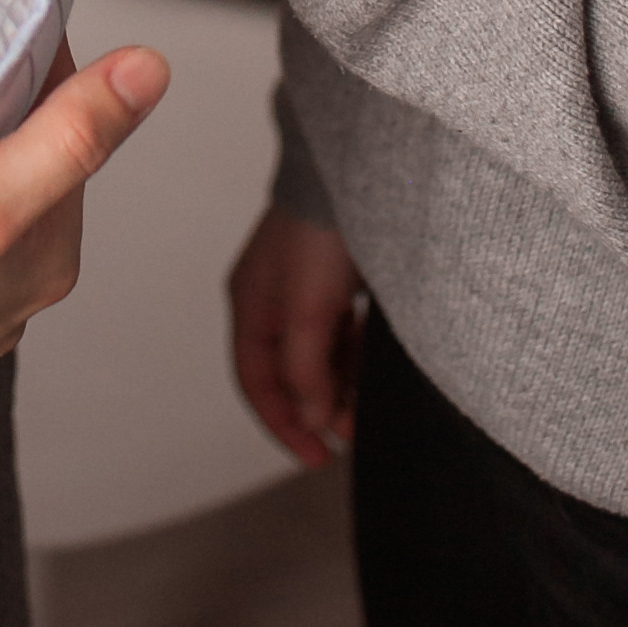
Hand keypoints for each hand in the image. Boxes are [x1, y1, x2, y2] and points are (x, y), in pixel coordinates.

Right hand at [228, 201, 362, 467]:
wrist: (357, 169)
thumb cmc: (320, 229)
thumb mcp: (307, 312)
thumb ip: (305, 371)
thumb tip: (312, 419)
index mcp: (251, 306)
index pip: (257, 383)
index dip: (283, 426)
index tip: (317, 457)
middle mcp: (273, 299)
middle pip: (288, 372)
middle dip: (318, 409)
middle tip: (353, 435)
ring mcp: (304, 287)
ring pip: (318, 354)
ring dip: (340, 385)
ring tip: (369, 408)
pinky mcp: (335, 276)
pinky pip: (341, 331)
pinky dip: (355, 355)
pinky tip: (376, 365)